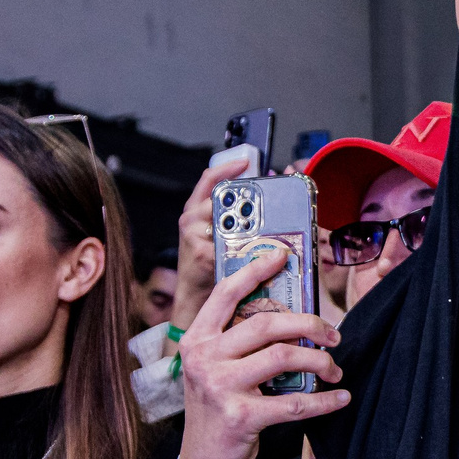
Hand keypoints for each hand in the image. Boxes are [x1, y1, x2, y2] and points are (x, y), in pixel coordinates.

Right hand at [170, 151, 254, 331]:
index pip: (209, 179)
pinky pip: (230, 245)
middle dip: (247, 198)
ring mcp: (195, 236)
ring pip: (228, 219)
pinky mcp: (203, 254)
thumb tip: (264, 200)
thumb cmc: (207, 264)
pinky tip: (260, 249)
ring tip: (266, 226)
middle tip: (267, 197)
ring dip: (250, 222)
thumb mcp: (214, 234)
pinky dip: (247, 246)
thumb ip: (231, 217)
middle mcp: (191, 218)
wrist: (194, 295)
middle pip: (222, 197)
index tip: (246, 162)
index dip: (227, 168)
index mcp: (195, 209)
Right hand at [175, 246, 348, 458]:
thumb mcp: (213, 367)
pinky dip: (324, 401)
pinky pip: (295, 403)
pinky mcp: (241, 416)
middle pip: (266, 324)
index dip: (255, 270)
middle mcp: (205, 359)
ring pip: (283, 357)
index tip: (283, 256)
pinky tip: (341, 397)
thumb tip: (286, 314)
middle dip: (308, 324)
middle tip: (333, 334)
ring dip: (319, 361)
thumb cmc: (215, 407)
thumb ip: (235, 340)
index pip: (226, 294)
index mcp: (197, 339)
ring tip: (334, 368)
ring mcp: (221, 387)